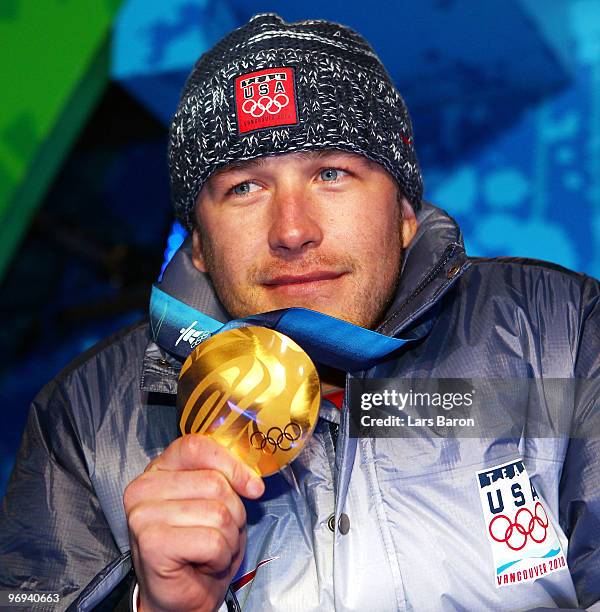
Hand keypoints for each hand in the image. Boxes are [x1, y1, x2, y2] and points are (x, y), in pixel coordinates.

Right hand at [124, 435, 264, 611]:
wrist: (180, 596)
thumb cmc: (199, 546)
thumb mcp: (216, 501)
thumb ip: (225, 477)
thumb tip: (252, 481)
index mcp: (160, 468)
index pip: (197, 446)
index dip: (231, 464)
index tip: (252, 487)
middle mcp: (145, 487)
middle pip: (215, 482)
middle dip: (234, 512)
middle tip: (220, 531)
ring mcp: (144, 514)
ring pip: (218, 513)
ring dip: (228, 537)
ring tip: (211, 548)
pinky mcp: (151, 543)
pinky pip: (212, 541)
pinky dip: (220, 556)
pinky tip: (204, 562)